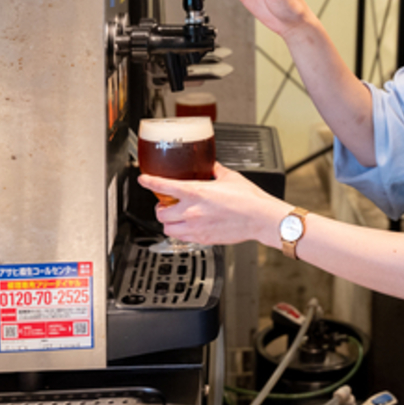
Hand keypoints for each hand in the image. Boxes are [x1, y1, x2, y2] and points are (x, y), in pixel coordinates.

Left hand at [136, 163, 289, 245]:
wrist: (260, 218)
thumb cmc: (248, 199)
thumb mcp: (229, 177)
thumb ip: (214, 170)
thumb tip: (210, 166)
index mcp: (196, 192)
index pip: (164, 185)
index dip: (149, 181)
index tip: (143, 179)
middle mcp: (192, 211)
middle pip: (160, 212)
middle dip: (160, 207)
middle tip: (165, 204)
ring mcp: (196, 227)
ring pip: (167, 228)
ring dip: (168, 222)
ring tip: (174, 217)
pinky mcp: (202, 239)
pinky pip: (181, 238)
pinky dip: (179, 232)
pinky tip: (186, 226)